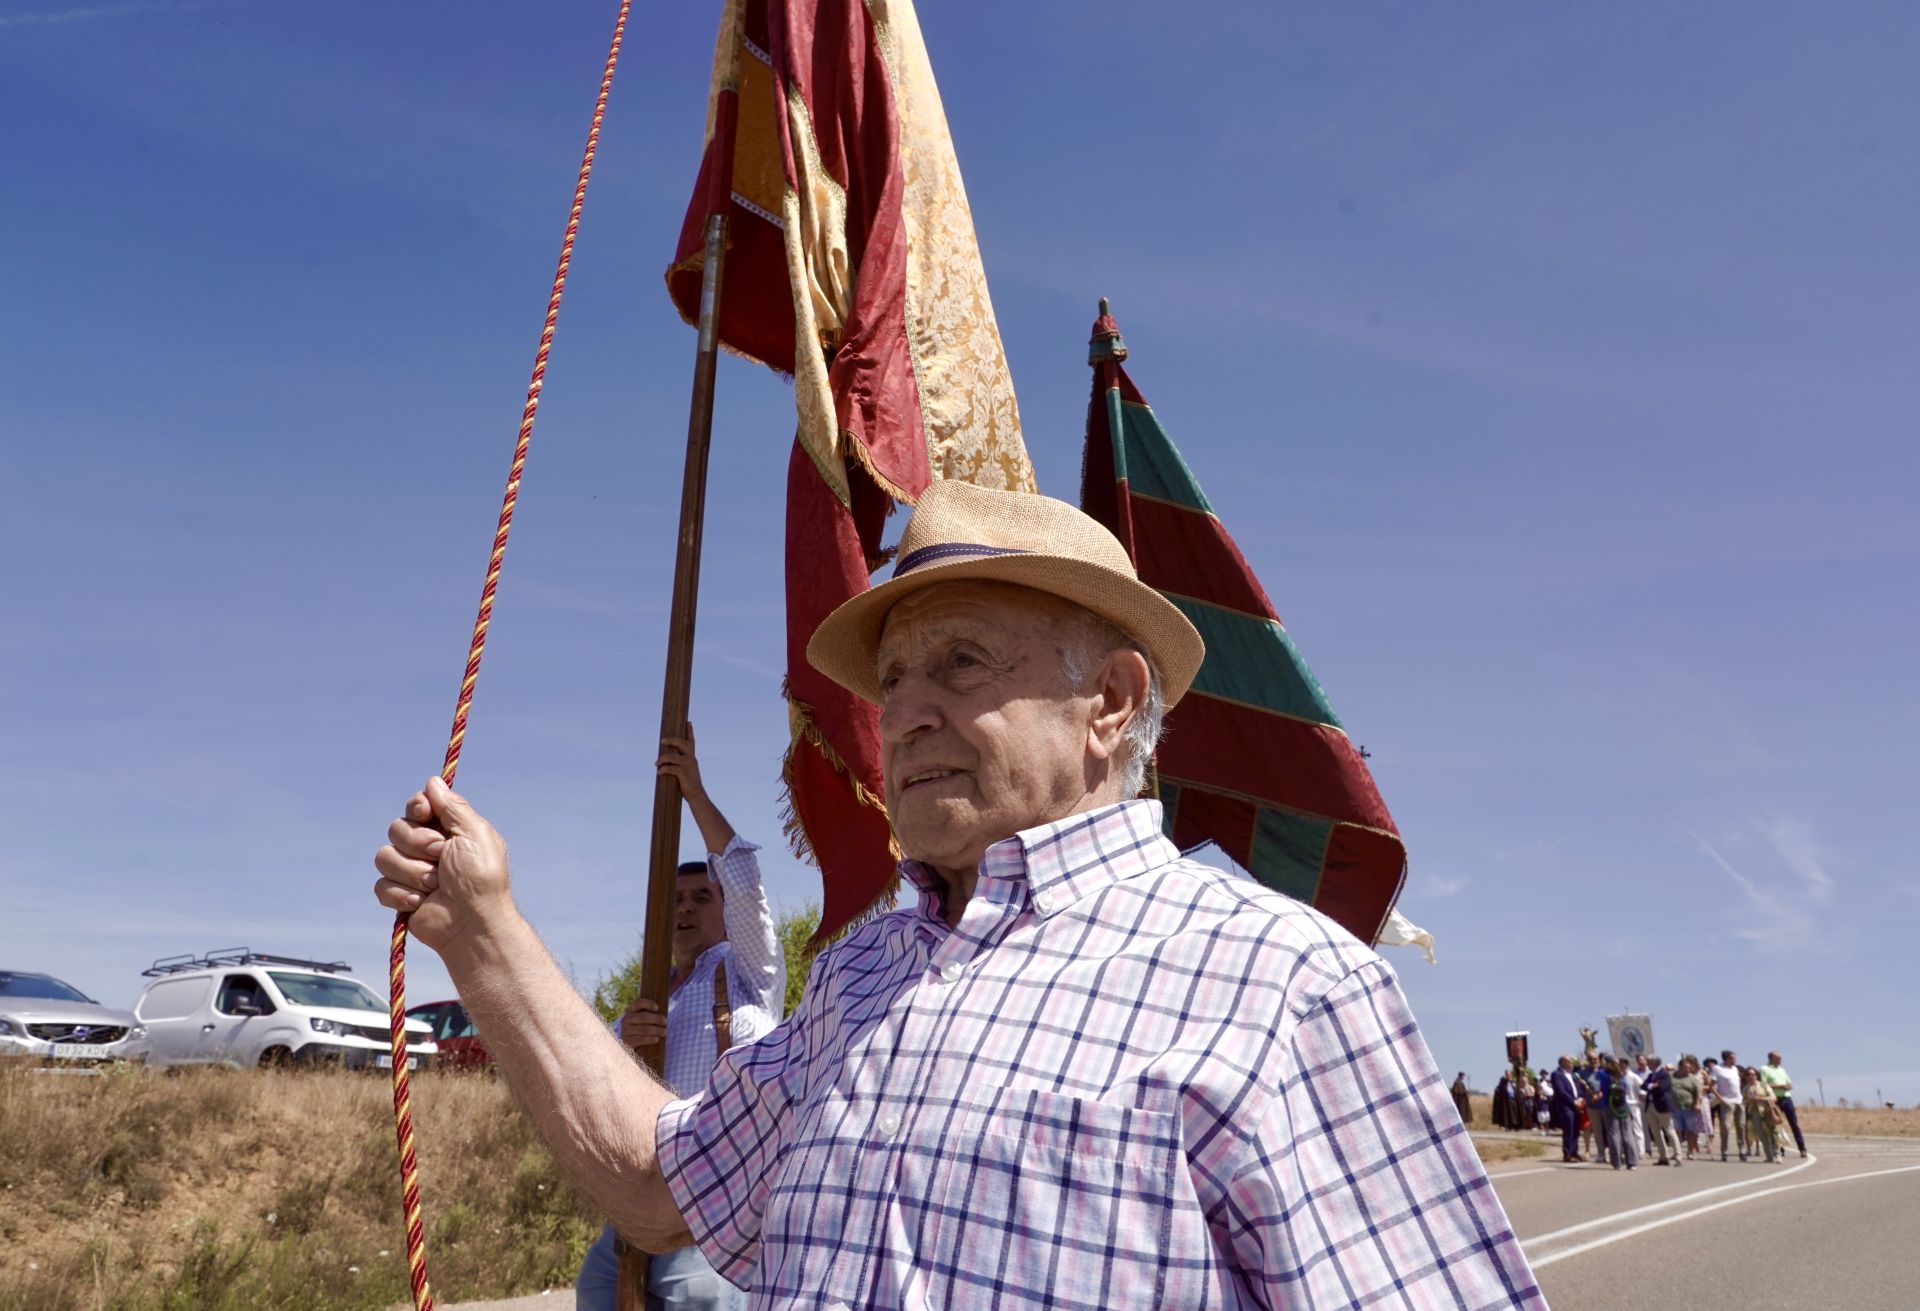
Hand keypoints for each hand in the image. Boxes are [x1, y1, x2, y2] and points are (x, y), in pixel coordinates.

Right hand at [373, 776, 514, 955]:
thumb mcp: (474, 834)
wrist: (472, 923)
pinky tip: (421, 903)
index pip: (417, 805)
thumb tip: (433, 781)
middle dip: (417, 844)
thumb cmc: (481, 878)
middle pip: (396, 828)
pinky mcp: (398, 895)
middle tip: (440, 856)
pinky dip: (401, 895)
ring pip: (384, 856)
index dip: (417, 808)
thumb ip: (453, 806)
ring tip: (435, 885)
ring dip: (412, 872)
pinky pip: (381, 885)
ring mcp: (411, 871)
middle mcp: (427, 847)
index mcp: (448, 829)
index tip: (425, 814)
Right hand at [620, 996, 665, 1053]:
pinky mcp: (627, 1041)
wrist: (631, 1044)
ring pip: (643, 1029)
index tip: (657, 1008)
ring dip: (656, 1030)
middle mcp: (626, 1019)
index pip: (638, 1003)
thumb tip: (665, 1007)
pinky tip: (657, 1039)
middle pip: (643, 1017)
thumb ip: (652, 1013)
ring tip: (664, 1032)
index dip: (648, 1004)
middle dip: (656, 1019)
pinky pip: (640, 1039)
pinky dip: (650, 1039)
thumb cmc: (642, 1027)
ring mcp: (625, 1030)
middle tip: (665, 1022)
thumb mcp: (644, 1019)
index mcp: (631, 1010)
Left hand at [656, 728, 705, 803]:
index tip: (688, 722)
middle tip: (662, 741)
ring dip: (661, 759)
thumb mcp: (686, 771)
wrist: (696, 795)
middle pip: (681, 743)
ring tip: (656, 764)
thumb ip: (679, 764)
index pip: (691, 741)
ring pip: (671, 756)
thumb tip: (662, 761)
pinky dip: (662, 769)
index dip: (690, 731)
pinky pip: (669, 768)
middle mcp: (691, 758)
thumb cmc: (688, 784)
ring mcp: (688, 765)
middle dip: (670, 740)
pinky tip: (659, 772)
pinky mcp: (683, 773)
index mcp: (692, 757)